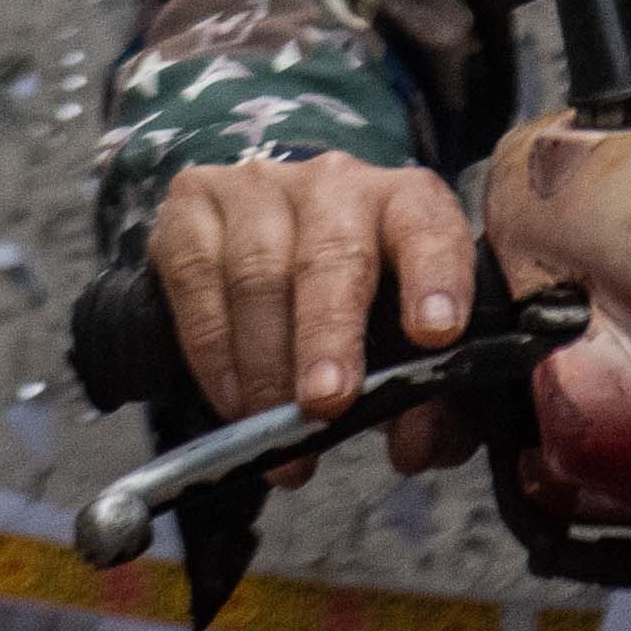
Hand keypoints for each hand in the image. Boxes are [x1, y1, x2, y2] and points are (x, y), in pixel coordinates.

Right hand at [144, 156, 480, 475]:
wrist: (255, 245)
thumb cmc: (349, 302)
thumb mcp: (395, 339)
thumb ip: (424, 397)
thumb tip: (419, 446)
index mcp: (402, 203)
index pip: (428, 226)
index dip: (435, 276)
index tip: (437, 332)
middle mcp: (333, 183)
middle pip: (333, 254)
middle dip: (329, 335)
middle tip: (328, 402)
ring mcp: (258, 188)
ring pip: (259, 275)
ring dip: (267, 366)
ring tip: (276, 429)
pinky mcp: (192, 207)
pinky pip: (199, 281)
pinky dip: (215, 354)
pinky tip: (233, 404)